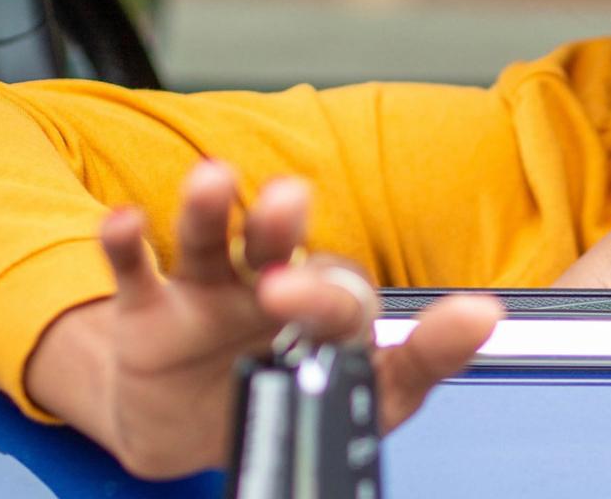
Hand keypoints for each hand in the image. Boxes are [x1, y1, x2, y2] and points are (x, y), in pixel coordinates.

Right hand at [25, 160, 502, 479]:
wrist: (198, 430)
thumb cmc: (292, 397)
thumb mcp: (368, 393)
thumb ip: (425, 357)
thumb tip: (486, 313)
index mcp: (323, 302)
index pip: (338, 289)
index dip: (337, 292)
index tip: (319, 290)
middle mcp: (264, 284)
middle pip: (275, 245)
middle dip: (283, 227)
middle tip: (290, 203)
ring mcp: (205, 293)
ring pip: (206, 243)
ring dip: (208, 208)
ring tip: (213, 179)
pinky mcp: (147, 312)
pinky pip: (134, 270)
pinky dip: (125, 242)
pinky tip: (124, 221)